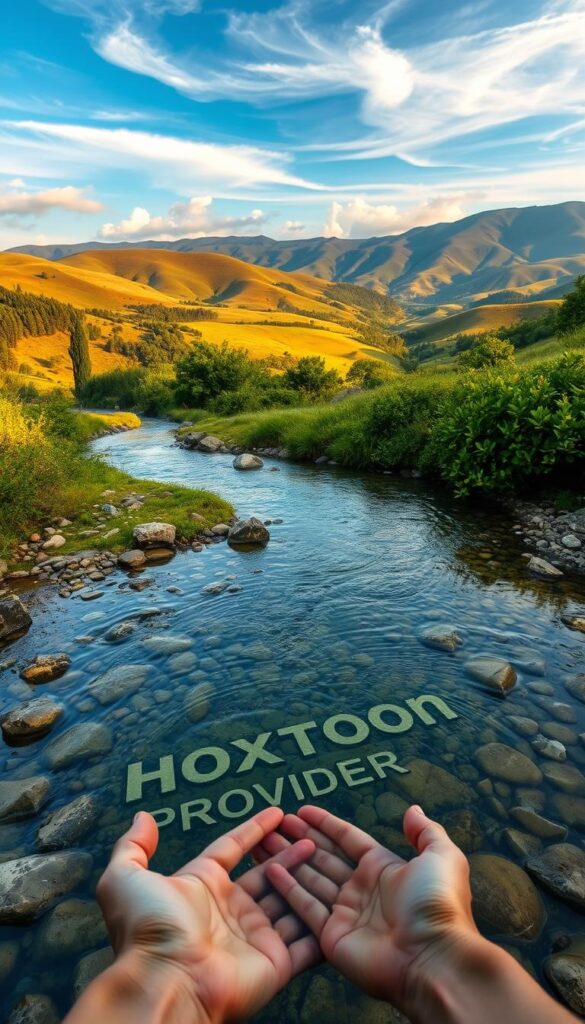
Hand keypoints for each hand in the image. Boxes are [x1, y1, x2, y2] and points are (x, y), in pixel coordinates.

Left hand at [96, 808, 319, 1021]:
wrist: (166, 981)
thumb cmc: (148, 928)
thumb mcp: (125, 878)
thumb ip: (133, 846)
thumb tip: (144, 815)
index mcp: (201, 886)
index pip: (233, 849)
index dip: (254, 830)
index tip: (278, 811)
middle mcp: (230, 911)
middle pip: (267, 874)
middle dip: (289, 853)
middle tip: (312, 832)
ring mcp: (255, 937)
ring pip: (290, 901)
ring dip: (308, 879)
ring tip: (328, 854)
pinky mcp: (276, 963)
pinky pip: (306, 940)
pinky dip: (322, 923)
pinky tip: (340, 899)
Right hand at [264, 804, 478, 1010]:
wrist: (432, 957)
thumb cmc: (437, 904)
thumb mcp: (441, 857)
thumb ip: (424, 832)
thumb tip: (412, 809)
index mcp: (383, 868)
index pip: (347, 839)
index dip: (326, 824)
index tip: (302, 810)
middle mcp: (361, 888)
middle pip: (324, 857)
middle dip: (301, 839)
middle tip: (276, 823)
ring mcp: (345, 913)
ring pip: (310, 879)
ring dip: (288, 859)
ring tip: (264, 841)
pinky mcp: (331, 936)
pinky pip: (305, 908)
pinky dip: (287, 889)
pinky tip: (270, 870)